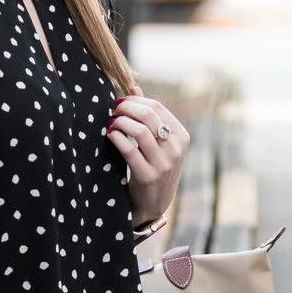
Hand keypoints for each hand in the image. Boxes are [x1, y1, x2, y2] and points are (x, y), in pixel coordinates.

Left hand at [106, 95, 186, 229]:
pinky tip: (110, 135)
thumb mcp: (158, 143)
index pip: (157, 107)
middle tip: (113, 110)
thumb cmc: (153, 167)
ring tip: (111, 123)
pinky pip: (129, 150)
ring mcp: (164, 164)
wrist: (153, 204)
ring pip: (139, 130)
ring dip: (120, 122)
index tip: (120, 102)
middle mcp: (176, 149)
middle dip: (126, 108)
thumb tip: (133, 88)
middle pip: (149, 116)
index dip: (135, 100)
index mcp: (181, 137)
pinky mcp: (148, 177)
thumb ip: (148, 116)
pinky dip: (116, 138)